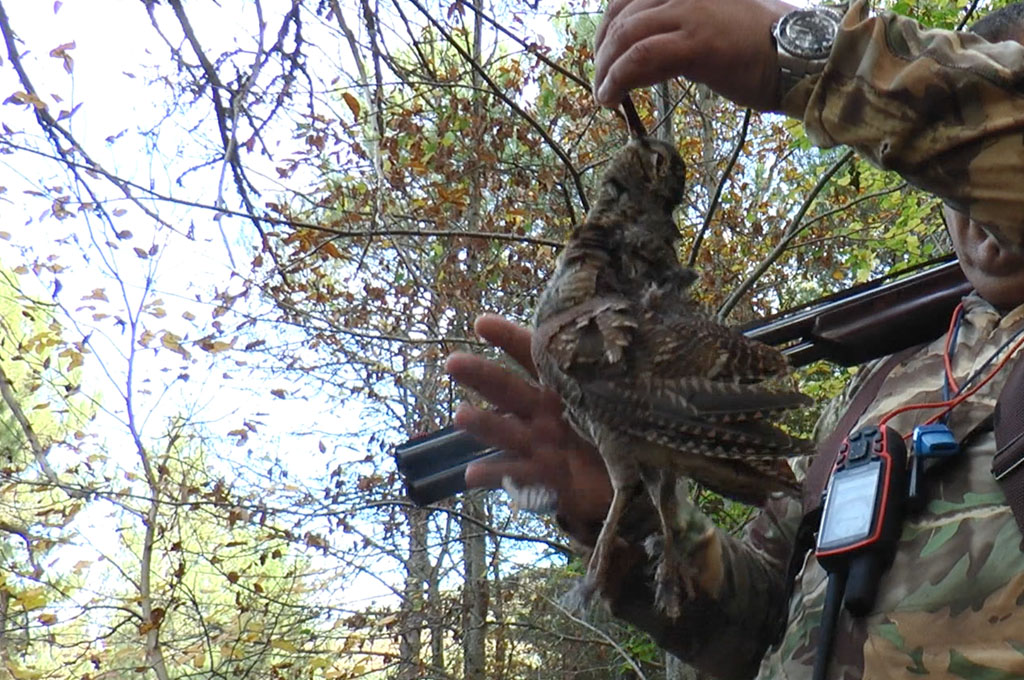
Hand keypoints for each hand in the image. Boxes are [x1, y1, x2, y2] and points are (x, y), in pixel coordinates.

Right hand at [445, 315, 611, 538]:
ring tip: (461, 416)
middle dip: (481, 376)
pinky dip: (496, 476)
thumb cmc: (627, 431)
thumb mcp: (625, 396)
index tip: (481, 324)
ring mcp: (542, 446)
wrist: (641, 482)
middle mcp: (546, 413)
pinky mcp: (547, 480)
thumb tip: (598, 334)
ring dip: (485, 425)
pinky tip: (472, 473)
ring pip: (509, 432)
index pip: (535, 357)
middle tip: (453, 363)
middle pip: (509, 390)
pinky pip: (519, 476)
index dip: (510, 340)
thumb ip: (609, 377)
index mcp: (565, 386)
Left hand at [593, 0, 793, 110]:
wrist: (801, 56)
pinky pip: (640, 59)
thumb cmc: (763, 44)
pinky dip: (618, 80)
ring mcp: (690, 12)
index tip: (604, 55)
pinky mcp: (696, 42)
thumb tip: (648, 46)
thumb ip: (682, 22)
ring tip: (604, 94)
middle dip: (602, 52)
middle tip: (601, 79)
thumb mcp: (715, 19)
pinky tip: (612, 97)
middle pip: (621, 16)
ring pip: (625, 37)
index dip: (608, 26)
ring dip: (605, 70)